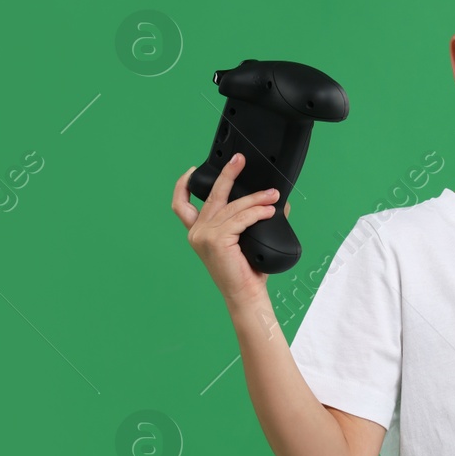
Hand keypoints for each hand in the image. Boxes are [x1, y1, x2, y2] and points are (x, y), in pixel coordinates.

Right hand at [171, 152, 289, 307]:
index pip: (181, 205)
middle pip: (210, 196)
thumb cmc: (246, 271)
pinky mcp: (216, 240)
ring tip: (272, 195)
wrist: (246, 295)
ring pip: (232, 206)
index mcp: (198, 233)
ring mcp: (204, 236)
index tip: (193, 169)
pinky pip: (240, 218)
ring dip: (255, 198)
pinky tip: (269, 210)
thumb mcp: (243, 239)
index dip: (184, 185)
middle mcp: (197, 233)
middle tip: (240, 160)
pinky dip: (256, 212)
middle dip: (227, 174)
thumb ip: (248, 218)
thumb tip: (272, 199)